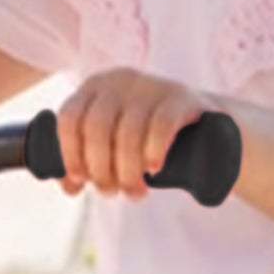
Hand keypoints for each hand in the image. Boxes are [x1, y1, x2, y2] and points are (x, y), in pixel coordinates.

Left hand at [57, 70, 208, 197]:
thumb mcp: (112, 144)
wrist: (204, 129)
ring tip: (135, 192)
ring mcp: (153, 86)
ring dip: (127, 171)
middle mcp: (121, 81)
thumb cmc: (146, 139)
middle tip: (112, 192)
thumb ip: (87, 161)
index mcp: (95, 88)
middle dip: (100, 168)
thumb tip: (70, 186)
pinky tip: (153, 169)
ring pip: (128, 131)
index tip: (80, 180)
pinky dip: (153, 151)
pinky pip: (162, 124)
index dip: (69, 153)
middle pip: (97, 127)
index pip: (69, 117)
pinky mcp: (183, 98)